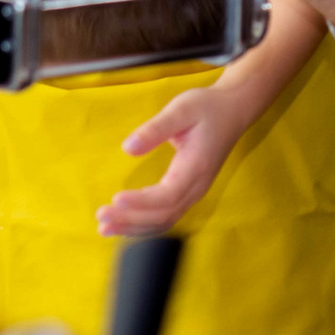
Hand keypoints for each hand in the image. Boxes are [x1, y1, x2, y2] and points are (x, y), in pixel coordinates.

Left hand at [97, 82, 256, 235]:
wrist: (233, 110)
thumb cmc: (207, 107)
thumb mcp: (181, 109)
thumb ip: (155, 129)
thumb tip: (128, 148)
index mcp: (195, 167)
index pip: (167, 195)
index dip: (141, 202)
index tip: (115, 199)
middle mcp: (197, 187)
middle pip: (164, 215)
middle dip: (131, 219)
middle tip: (101, 217)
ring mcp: (194, 192)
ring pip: (165, 220)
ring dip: (135, 227)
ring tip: (105, 227)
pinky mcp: (188, 192)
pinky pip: (167, 215)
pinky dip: (144, 224)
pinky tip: (124, 223)